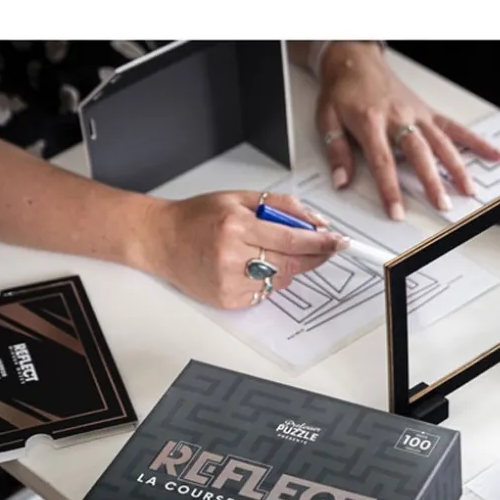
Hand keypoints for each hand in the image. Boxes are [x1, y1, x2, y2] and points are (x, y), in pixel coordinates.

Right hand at [140, 191, 348, 309]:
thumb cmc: (197, 218)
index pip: (292, 239)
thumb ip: (280, 206)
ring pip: (281, 280)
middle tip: (326, 248)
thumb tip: (315, 221)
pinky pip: (264, 294)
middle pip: (292, 263)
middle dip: (315, 256)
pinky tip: (250, 266)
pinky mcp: (227, 300)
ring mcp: (229, 283)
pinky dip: (267, 280)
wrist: (160, 240)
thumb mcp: (239, 199)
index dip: (321, 242)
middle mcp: (232, 257)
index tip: (339, 242)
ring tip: (268, 251)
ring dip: (288, 267)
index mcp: (236, 227)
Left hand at [315, 41, 499, 219]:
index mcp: (371, 122)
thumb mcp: (327, 119)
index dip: (390, 189)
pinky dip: (475, 141)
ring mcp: (417, 115)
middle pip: (419, 153)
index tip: (397, 211)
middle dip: (432, 180)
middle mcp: (399, 118)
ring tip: (467, 190)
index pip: (383, 161)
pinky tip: (493, 153)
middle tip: (442, 203)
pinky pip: (455, 128)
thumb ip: (337, 151)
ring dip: (456, 167)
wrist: (354, 60)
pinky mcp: (428, 112)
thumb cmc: (342, 91)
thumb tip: (341, 181)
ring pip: (441, 142)